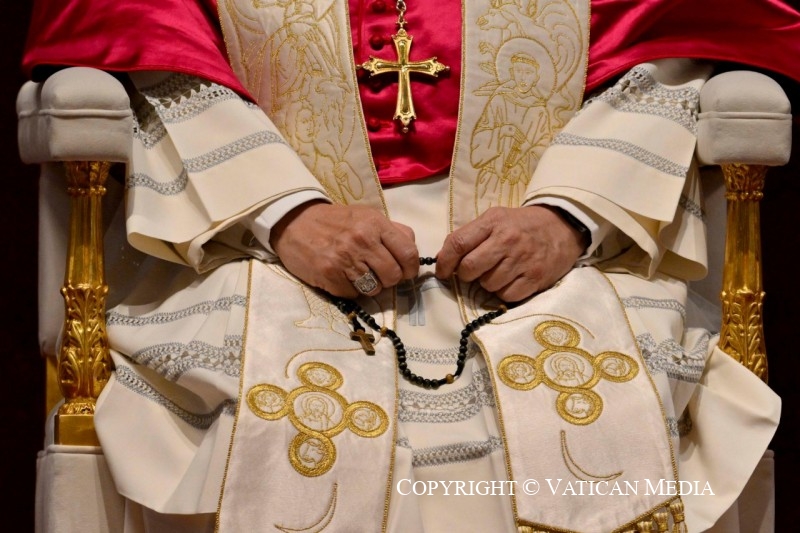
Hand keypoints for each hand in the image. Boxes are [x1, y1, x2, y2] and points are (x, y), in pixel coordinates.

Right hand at [270, 201, 419, 296]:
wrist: (294, 222)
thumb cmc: (335, 221)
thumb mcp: (366, 215)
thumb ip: (392, 231)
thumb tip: (412, 251)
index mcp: (376, 223)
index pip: (408, 254)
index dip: (410, 269)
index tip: (404, 272)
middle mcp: (363, 240)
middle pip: (394, 275)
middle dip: (390, 279)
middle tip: (379, 274)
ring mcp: (345, 259)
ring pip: (375, 289)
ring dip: (370, 286)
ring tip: (358, 274)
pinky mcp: (329, 275)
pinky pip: (353, 295)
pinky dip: (350, 290)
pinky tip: (342, 277)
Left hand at [435, 205, 584, 301]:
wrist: (562, 227)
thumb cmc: (521, 225)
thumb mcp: (495, 220)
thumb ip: (469, 236)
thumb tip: (443, 259)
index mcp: (493, 222)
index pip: (458, 243)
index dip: (444, 262)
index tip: (442, 272)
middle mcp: (507, 240)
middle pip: (469, 268)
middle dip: (465, 275)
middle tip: (473, 272)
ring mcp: (523, 260)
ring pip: (487, 285)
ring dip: (487, 283)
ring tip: (499, 272)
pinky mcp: (536, 278)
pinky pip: (506, 296)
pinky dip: (504, 292)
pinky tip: (511, 280)